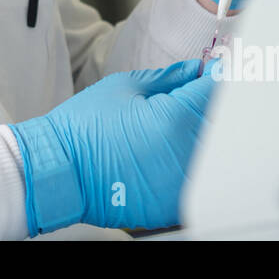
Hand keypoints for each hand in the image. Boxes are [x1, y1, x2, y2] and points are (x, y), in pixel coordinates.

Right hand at [8, 60, 215, 234]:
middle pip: (222, 124)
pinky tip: (168, 155)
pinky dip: (192, 167)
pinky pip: (198, 183)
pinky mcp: (173, 207)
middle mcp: (184, 153)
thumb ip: (167, 79)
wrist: (56, 172)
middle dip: (212, 107)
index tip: (214, 74)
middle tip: (194, 98)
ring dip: (204, 137)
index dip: (217, 78)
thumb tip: (193, 71)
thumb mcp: (122, 88)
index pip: (215, 91)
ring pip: (214, 156)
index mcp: (172, 118)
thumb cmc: (81, 129)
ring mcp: (181, 184)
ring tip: (175, 128)